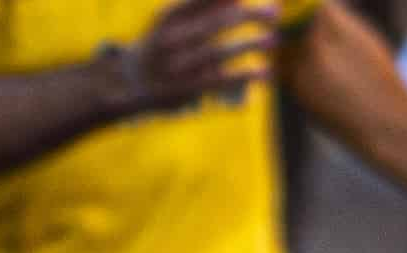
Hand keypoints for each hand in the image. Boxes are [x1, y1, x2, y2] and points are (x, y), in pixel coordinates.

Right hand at [98, 0, 276, 113]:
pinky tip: (265, 72)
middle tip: (275, 13)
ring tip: (273, 40)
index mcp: (170, 15)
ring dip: (250, 45)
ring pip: (219, 52)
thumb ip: (203, 6)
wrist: (132, 81)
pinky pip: (220, 81)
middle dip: (248, 16)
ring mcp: (177, 65)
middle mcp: (172, 38)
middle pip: (216, 22)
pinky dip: (244, 76)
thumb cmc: (164, 44)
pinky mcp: (187, 89)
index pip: (203, 0)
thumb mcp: (176, 20)